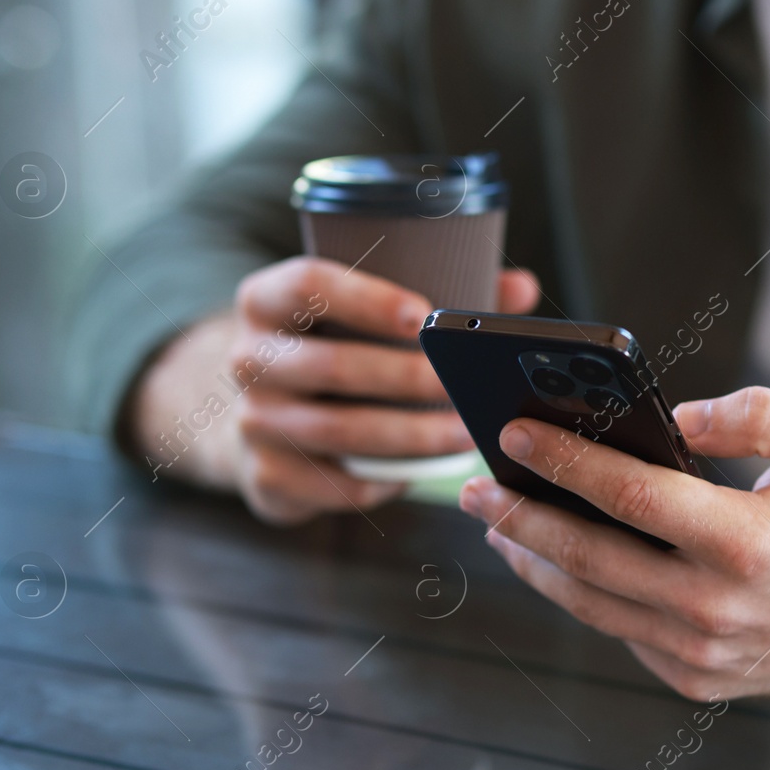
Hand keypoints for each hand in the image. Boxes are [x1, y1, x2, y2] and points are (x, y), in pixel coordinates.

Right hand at [129, 256, 538, 523]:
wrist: (265, 414)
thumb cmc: (337, 348)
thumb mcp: (366, 312)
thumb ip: (444, 289)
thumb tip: (521, 288)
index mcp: (267, 300)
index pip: (307, 285)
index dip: (366, 298)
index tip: (424, 315)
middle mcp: (248, 357)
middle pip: (331, 365)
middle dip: (407, 379)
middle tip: (463, 387)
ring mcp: (252, 421)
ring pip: (337, 431)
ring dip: (409, 436)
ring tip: (464, 434)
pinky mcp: (265, 476)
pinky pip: (330, 484)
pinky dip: (381, 482)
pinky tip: (420, 473)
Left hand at [458, 386, 769, 699]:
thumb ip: (758, 412)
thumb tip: (678, 417)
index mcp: (747, 542)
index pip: (630, 495)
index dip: (563, 462)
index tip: (512, 433)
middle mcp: (718, 606)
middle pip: (590, 557)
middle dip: (520, 516)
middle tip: (473, 486)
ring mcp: (705, 652)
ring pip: (593, 604)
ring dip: (535, 562)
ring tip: (499, 524)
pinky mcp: (699, 678)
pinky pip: (622, 632)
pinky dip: (582, 595)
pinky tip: (556, 563)